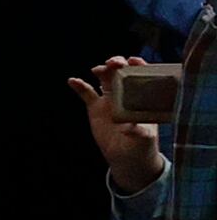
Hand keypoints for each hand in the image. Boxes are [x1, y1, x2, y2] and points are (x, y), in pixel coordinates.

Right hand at [78, 65, 165, 191]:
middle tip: (114, 64)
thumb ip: (141, 131)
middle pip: (122, 72)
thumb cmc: (143, 146)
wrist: (127, 158)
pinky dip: (79, 86)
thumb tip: (131, 125)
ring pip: (105, 78)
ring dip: (102, 70)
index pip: (142, 76)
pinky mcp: (96, 107)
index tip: (133, 61)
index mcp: (143, 98)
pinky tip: (72, 81)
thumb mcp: (146, 138)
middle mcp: (127, 94)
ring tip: (97, 70)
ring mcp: (110, 99)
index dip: (138, 65)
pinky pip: (86, 93)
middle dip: (118, 64)